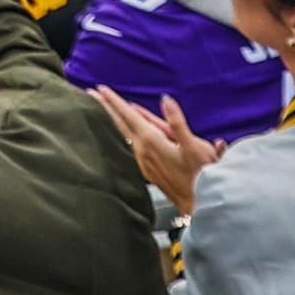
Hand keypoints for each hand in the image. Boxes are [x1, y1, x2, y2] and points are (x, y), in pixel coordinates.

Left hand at [94, 87, 220, 215]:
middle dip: (106, 107)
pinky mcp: (148, 170)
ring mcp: (143, 162)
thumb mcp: (194, 145)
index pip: (128, 116)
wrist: (202, 205)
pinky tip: (127, 132)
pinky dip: (126, 134)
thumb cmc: (202, 175)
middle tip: (91, 93)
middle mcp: (142, 151)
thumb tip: (166, 99)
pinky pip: (133, 146)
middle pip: (120, 124)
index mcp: (151, 141)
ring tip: (104, 108)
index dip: (114, 101)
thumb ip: (177, 122)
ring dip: (114, 120)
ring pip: (125, 135)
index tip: (100, 89)